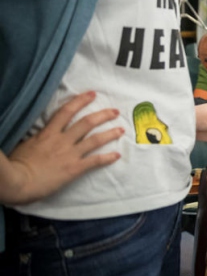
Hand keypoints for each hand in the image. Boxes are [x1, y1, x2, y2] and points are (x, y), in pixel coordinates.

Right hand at [0, 92, 122, 204]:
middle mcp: (62, 140)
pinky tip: (117, 155)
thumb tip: (42, 133)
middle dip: (103, 115)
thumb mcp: (25, 144)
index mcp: (48, 133)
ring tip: (121, 129)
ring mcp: (70, 154)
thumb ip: (38, 137)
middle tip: (115, 111)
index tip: (92, 94)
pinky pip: (95, 161)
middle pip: (87, 123)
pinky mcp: (74, 169)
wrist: (17, 181)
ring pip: (95, 140)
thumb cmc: (16, 164)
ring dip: (110, 134)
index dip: (80, 101)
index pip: (66, 111)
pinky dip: (107, 158)